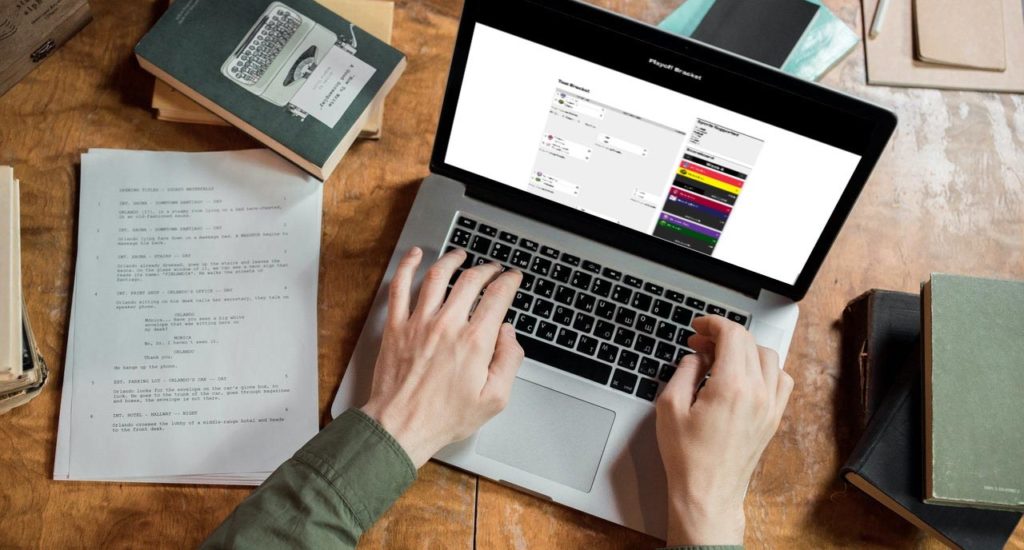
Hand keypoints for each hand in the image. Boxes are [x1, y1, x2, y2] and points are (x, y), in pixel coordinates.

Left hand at [361, 247, 524, 467]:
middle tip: (492, 269)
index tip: (512, 278)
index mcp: (474, 342)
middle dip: (487, 269)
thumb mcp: (494, 399)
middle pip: (470, 280)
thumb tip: (509, 334)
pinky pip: (399, 287)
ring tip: (461, 255)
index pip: (497, 297)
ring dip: (452, 260)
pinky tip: (415, 256)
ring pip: (437, 276)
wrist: (401, 426)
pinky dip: (407, 266)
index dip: (509, 281)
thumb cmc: (445, 417)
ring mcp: (419, 323)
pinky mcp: (396, 327)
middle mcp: (447, 326)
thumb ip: (509, 362)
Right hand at [655, 315, 792, 545]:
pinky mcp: (774, 418)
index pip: (732, 335)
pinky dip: (765, 368)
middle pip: (749, 342)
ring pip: (768, 357)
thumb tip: (696, 356)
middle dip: (723, 335)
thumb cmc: (688, 457)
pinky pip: (780, 379)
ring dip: (745, 349)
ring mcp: (770, 406)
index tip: (698, 327)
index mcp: (732, 387)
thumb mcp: (670, 406)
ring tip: (720, 357)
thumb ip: (684, 372)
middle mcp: (758, 393)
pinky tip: (745, 375)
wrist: (708, 493)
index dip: (713, 323)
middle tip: (700, 343)